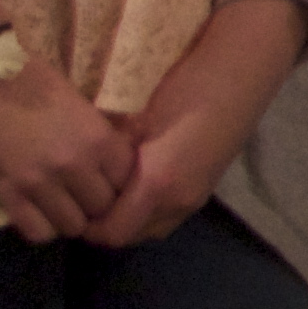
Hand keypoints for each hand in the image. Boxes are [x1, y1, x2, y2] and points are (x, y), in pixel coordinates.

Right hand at [0, 60, 135, 243]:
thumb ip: (99, 135)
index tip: (107, 179)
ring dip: (69, 217)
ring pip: (73, 226)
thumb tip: (119, 163)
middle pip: (103, 208)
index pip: (127, 181)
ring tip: (60, 204)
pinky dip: (41, 227)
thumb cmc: (30, 80)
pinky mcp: (7, 193)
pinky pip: (37, 231)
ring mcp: (39, 182)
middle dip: (96, 203)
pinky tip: (38, 212)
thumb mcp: (79, 102)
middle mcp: (74, 164)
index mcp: (97, 138)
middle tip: (83, 194)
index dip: (118, 182)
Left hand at [80, 0, 307, 250]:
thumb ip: (107, 151)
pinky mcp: (204, 189)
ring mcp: (195, 198)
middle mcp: (178, 201)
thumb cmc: (183, 84)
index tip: (68, 201)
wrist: (239, 71)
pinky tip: (135, 183)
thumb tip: (77, 169)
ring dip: (126, 219)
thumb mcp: (133, 115)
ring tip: (108, 191)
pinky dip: (146, 211)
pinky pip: (166, 216)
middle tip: (83, 196)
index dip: (86, 225)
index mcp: (157, 183)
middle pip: (129, 236)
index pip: (111, 232)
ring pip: (149, 229)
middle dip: (103, 224)